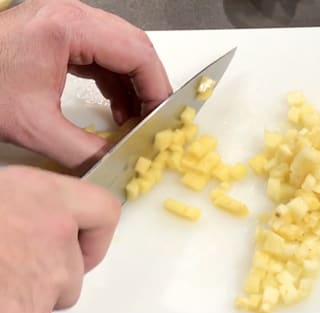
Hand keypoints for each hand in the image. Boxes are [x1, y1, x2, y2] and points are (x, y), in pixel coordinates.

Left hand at [0, 0, 171, 169]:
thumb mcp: (34, 126)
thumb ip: (82, 150)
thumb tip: (114, 165)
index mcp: (67, 27)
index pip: (136, 52)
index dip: (156, 88)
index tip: (161, 117)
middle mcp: (71, 16)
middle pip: (134, 47)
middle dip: (149, 86)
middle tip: (152, 119)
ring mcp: (65, 23)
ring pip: (121, 50)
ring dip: (133, 85)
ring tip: (135, 119)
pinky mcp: (59, 36)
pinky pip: (103, 56)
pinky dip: (115, 83)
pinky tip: (117, 108)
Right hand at [0, 166, 119, 312]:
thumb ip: (31, 207)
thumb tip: (42, 226)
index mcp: (50, 201)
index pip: (104, 214)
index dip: (93, 234)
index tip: (79, 244)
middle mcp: (57, 247)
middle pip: (72, 274)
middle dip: (43, 277)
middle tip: (1, 269)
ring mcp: (38, 296)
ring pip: (42, 309)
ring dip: (16, 306)